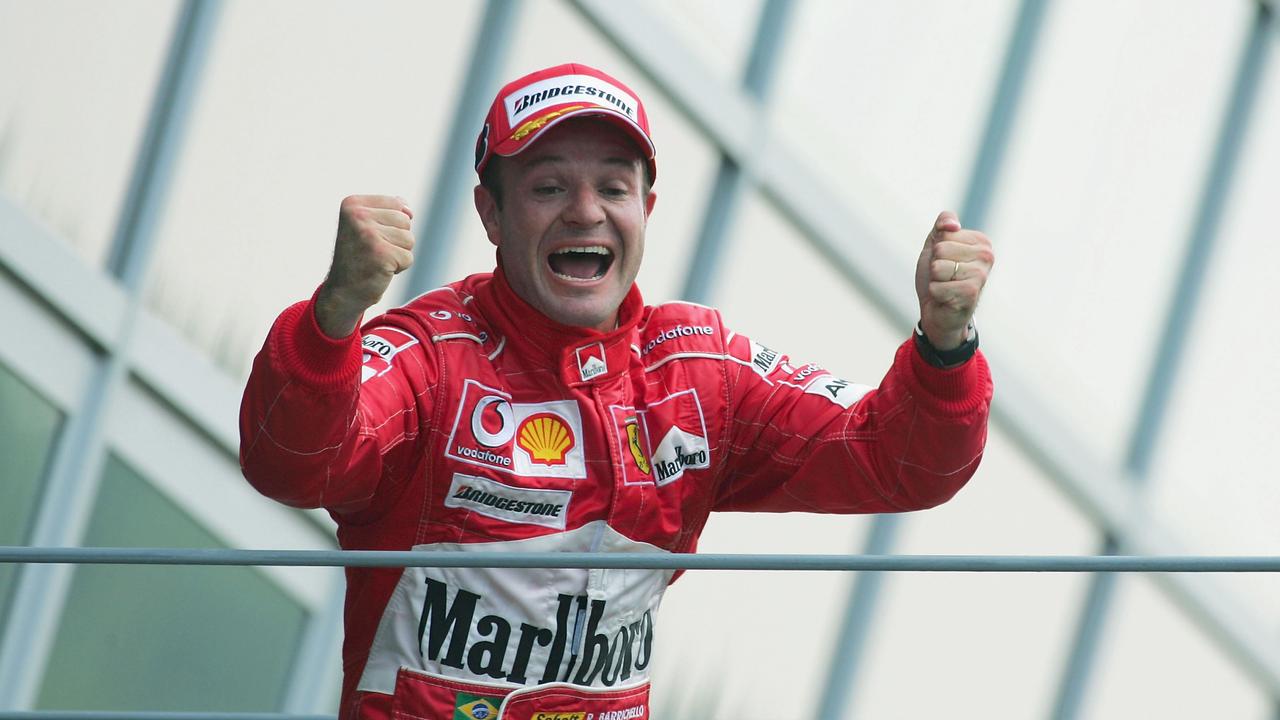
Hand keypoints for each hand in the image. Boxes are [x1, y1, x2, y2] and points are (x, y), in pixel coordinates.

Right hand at [315, 195, 414, 337]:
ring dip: (398, 254)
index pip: (397, 204)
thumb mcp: (365, 227)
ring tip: (376, 260)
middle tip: (373, 251)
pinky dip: (399, 268)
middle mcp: (358, 215)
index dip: (391, 225)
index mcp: (352, 204)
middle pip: (405, 221)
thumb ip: (386, 211)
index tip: (369, 238)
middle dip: (396, 240)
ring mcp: (369, 234)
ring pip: (409, 239)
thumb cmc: (358, 258)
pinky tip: (379, 270)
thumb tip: (408, 209)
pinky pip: (408, 258)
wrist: (342, 292)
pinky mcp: (381, 254)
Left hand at [914, 211, 993, 349]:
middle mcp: (986, 256)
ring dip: (935, 280)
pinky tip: (946, 298)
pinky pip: (937, 286)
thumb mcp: (935, 245)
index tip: (946, 261)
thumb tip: (952, 225)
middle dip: (935, 264)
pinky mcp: (971, 293)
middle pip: (941, 248)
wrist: (938, 312)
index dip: (936, 249)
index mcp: (981, 241)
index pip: (945, 232)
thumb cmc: (938, 277)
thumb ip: (942, 224)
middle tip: (944, 277)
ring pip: (938, 267)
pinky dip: (935, 294)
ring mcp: (981, 274)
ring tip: (946, 287)